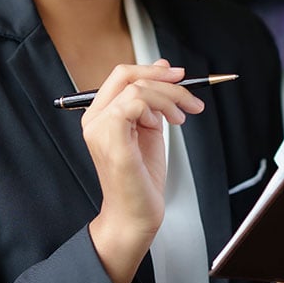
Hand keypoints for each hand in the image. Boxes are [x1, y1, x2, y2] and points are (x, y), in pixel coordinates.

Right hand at [84, 59, 205, 282]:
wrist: (136, 213)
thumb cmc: (142, 178)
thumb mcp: (151, 129)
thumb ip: (154, 100)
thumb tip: (164, 68)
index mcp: (101, 114)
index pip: (121, 75)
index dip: (151, 69)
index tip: (178, 75)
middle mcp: (94, 119)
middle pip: (126, 75)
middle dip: (164, 81)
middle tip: (189, 97)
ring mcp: (98, 128)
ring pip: (136, 89)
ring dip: (168, 99)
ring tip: (180, 120)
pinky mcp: (110, 139)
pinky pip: (133, 104)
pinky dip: (156, 110)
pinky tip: (163, 126)